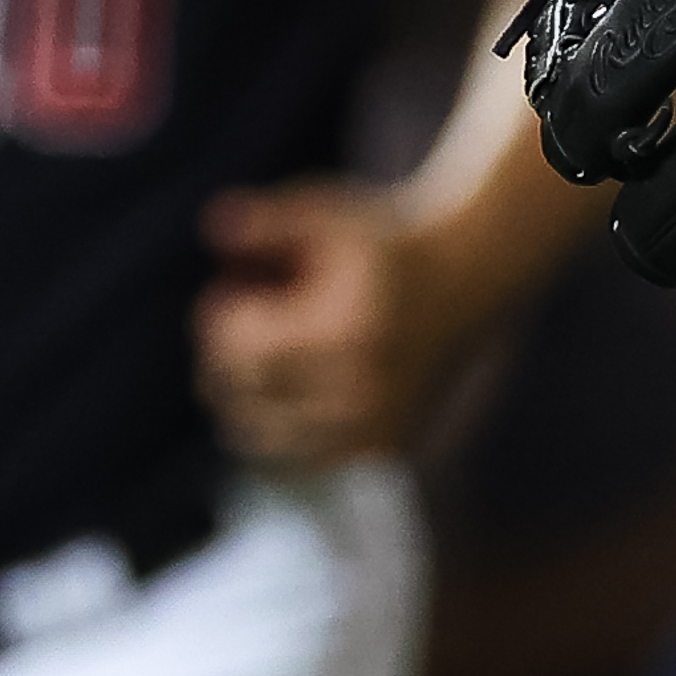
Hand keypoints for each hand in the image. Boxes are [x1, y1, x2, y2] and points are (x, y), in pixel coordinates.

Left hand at [198, 179, 494, 465]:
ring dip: (242, 401)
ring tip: (256, 355)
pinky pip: (301, 460)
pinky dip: (278, 433)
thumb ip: (268, 222)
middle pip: (245, 398)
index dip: (216, 321)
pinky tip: (280, 391)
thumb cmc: (384, 244)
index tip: (224, 294)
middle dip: (222, 360)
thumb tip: (211, 227)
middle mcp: (360, 392)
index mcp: (344, 334)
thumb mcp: (328, 216)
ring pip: (264, 440)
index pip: (240, 352)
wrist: (463, 281)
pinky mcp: (382, 449)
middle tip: (236, 323)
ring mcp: (372, 429)